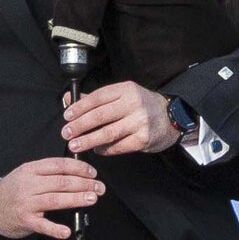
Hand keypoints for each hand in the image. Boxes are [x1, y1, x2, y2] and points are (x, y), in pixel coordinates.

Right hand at [0, 158, 103, 239]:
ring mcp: (26, 203)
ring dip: (77, 199)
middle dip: (84, 184)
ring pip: (56, 200)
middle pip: (61, 182)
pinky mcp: (25, 220)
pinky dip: (55, 229)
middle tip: (99, 187)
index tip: (92, 173)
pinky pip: (43, 225)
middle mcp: (29, 185)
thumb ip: (47, 171)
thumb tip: (76, 171)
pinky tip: (67, 231)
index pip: (59, 165)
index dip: (79, 168)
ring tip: (92, 198)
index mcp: (31, 170)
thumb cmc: (12, 190)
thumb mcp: (25, 174)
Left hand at [61, 80, 176, 156]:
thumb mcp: (122, 95)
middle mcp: (133, 104)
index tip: (67, 116)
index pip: (98, 97)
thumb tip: (69, 99)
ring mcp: (139, 122)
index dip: (80, 107)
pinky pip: (119, 146)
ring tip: (75, 144)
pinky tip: (96, 150)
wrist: (171, 118)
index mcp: (126, 90)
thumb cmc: (142, 106)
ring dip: (88, 140)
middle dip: (80, 125)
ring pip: (108, 133)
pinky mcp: (143, 139)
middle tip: (66, 133)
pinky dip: (105, 149)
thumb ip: (95, 99)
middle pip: (100, 115)